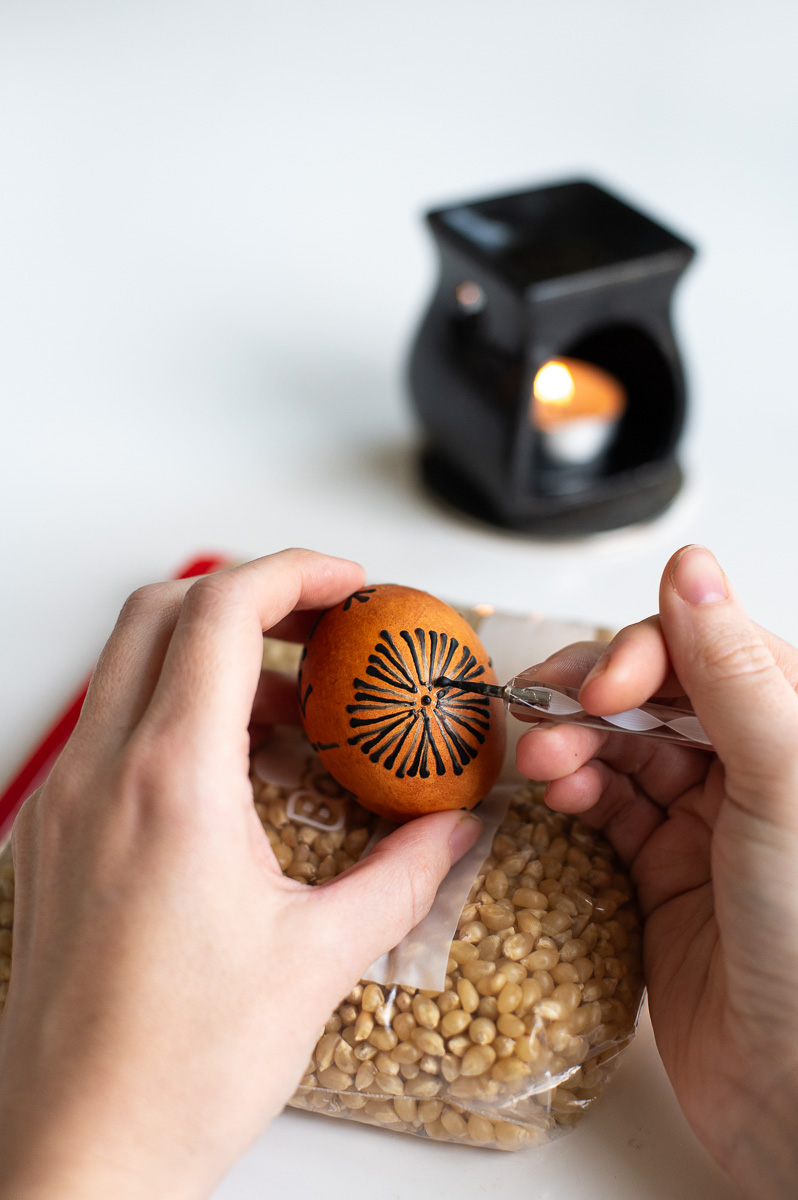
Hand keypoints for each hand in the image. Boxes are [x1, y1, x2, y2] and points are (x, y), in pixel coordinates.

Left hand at [0, 550, 480, 1199]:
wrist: (81, 1157)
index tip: (349, 585)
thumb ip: (401, 876)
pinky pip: (112, 727)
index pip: (221, 613)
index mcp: (171, 786)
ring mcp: (66, 804)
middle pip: (161, 610)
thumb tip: (452, 831)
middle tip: (326, 624)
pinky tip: (238, 771)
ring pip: (129, 664)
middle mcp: (102, 777)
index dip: (293, 574)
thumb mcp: (320, 960)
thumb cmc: (177, 1071)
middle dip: (252, 595)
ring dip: (213, 654)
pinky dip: (176, 710)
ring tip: (297, 708)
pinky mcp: (55, 837)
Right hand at [516, 545, 797, 1198]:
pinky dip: (577, 792)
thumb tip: (693, 566)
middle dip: (593, 698)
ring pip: (622, 748)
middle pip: (655, 694)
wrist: (797, 1097)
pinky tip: (558, 795)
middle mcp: (757, 769)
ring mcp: (708, 823)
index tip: (600, 686)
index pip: (709, 650)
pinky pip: (609, 808)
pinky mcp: (665, 874)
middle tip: (547, 719)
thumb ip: (733, 674)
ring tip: (542, 763)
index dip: (645, 654)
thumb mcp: (783, 784)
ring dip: (574, 743)